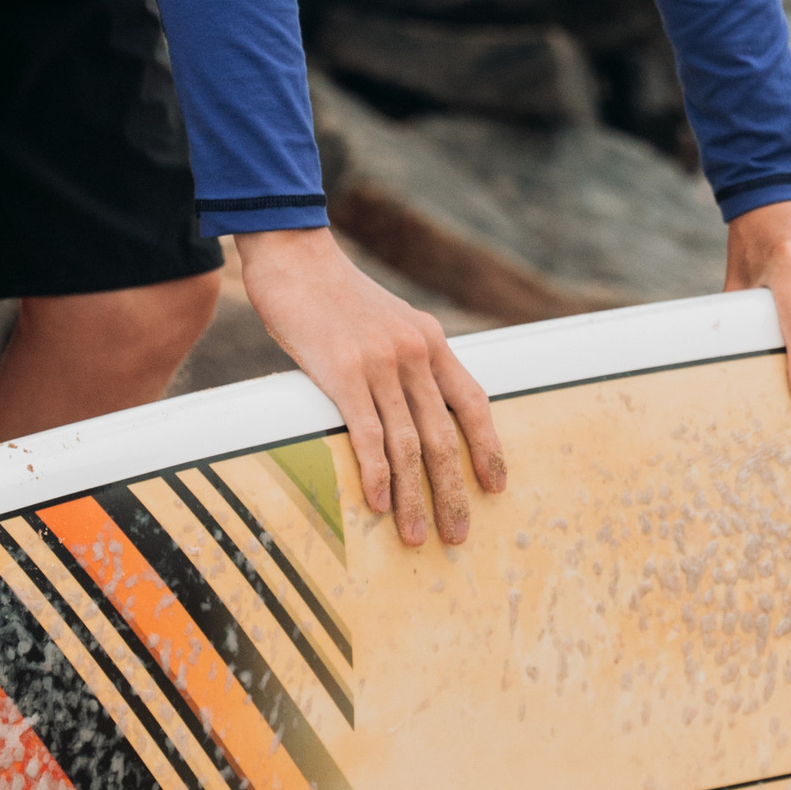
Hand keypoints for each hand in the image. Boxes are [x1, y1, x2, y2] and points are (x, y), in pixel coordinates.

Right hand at [235, 227, 505, 546]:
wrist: (293, 255)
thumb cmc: (332, 294)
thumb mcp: (387, 320)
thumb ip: (405, 358)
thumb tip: (411, 405)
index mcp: (431, 340)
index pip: (474, 403)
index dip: (488, 448)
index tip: (496, 485)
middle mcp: (415, 353)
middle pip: (444, 436)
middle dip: (453, 491)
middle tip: (457, 534)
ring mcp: (381, 362)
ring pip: (408, 444)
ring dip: (413, 497)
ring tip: (415, 535)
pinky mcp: (342, 372)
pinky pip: (367, 433)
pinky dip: (376, 473)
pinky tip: (378, 503)